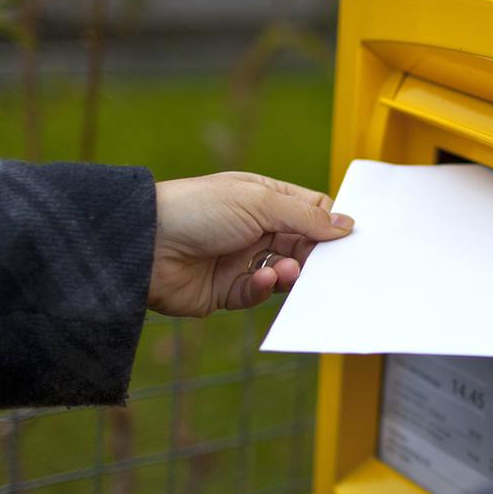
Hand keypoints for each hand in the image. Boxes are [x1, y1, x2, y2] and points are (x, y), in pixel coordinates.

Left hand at [149, 172, 353, 316]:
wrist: (142, 246)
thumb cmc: (196, 210)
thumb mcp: (258, 203)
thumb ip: (305, 216)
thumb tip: (347, 224)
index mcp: (264, 199)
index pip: (310, 211)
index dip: (330, 224)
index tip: (350, 239)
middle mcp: (255, 229)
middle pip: (303, 245)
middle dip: (315, 256)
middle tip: (328, 265)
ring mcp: (241, 260)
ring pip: (285, 273)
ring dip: (290, 274)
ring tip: (286, 272)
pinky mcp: (227, 291)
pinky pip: (258, 294)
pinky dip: (263, 288)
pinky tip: (260, 279)